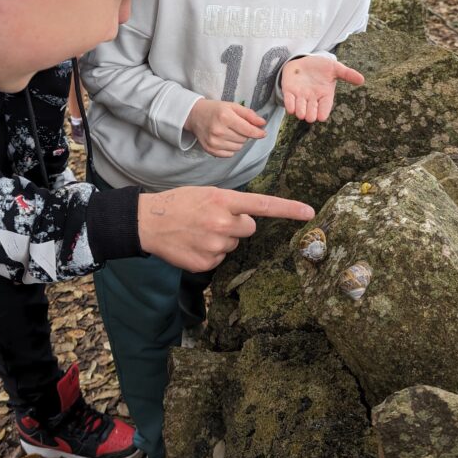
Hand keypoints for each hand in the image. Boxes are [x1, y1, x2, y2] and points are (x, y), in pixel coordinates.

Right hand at [138, 186, 314, 271]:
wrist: (148, 222)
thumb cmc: (179, 203)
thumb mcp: (206, 194)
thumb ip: (230, 204)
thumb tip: (246, 221)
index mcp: (224, 200)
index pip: (264, 205)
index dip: (289, 209)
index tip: (309, 212)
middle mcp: (223, 223)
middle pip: (249, 228)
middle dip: (237, 225)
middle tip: (213, 219)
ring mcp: (215, 245)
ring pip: (234, 244)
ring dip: (221, 239)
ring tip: (199, 231)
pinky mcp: (206, 263)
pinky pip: (220, 259)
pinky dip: (209, 253)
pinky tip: (193, 244)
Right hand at [185, 99, 266, 157]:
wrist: (195, 115)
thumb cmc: (216, 109)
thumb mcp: (233, 106)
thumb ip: (249, 114)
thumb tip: (262, 123)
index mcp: (225, 117)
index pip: (248, 130)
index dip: (258, 133)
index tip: (263, 133)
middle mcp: (219, 131)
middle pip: (244, 139)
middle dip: (245, 134)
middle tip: (237, 127)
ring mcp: (213, 142)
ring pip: (238, 148)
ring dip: (238, 142)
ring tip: (230, 133)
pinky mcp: (210, 149)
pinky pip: (229, 154)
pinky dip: (231, 148)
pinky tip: (225, 139)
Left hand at [282, 56, 363, 122]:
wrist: (303, 60)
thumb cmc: (321, 66)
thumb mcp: (335, 68)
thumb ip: (347, 74)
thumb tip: (362, 79)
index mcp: (325, 95)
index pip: (325, 107)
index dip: (323, 112)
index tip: (321, 117)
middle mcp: (313, 99)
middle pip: (311, 112)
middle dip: (310, 114)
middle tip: (310, 116)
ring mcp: (300, 96)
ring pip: (300, 109)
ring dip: (300, 112)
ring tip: (300, 114)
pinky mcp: (290, 91)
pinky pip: (289, 101)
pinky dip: (290, 105)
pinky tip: (291, 109)